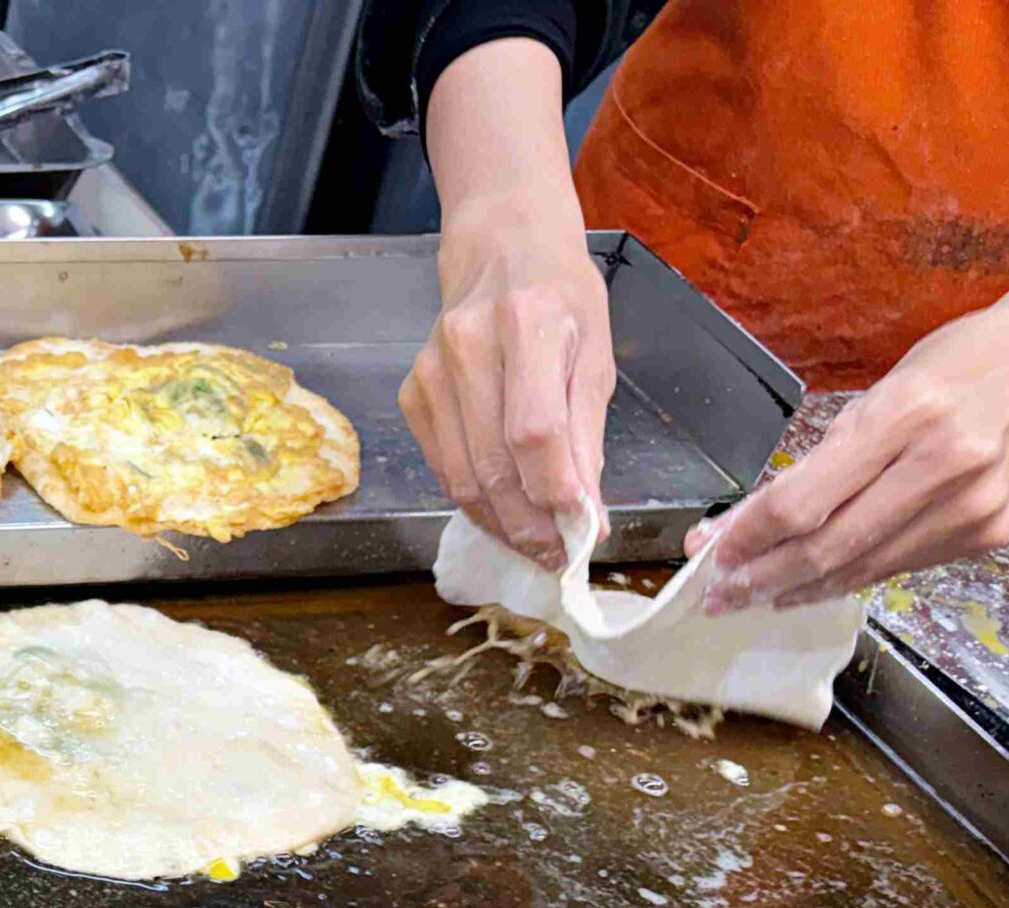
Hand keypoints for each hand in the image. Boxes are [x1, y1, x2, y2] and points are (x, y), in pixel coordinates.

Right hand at [404, 223, 615, 566]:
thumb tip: (586, 515)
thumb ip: (587, 435)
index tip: (581, 533)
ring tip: (533, 544)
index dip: (556, 492)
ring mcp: (431, 372)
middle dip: (528, 525)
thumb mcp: (596, 354)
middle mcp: (469, 346)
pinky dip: (475, 500)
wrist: (499, 250)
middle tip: (556, 557)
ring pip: (461, 477)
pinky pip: (443, 466)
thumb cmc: (561, 296)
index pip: (534, 432)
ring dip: (500, 524)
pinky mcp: (412, 394)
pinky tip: (502, 512)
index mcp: (529, 324)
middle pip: (492, 465)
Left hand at [699, 285, 1008, 610]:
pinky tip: (818, 582)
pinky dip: (851, 577)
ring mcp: (974, 504)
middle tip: (721, 596)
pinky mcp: (989, 531)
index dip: (749, 538)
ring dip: (801, 588)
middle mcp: (946, 464)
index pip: (803, 502)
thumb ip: (814, 462)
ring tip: (759, 595)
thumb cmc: (955, 367)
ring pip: (863, 568)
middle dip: (762, 578)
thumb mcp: (878, 394)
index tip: (712, 554)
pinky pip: (901, 565)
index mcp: (907, 415)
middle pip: (828, 547)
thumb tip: (740, 522)